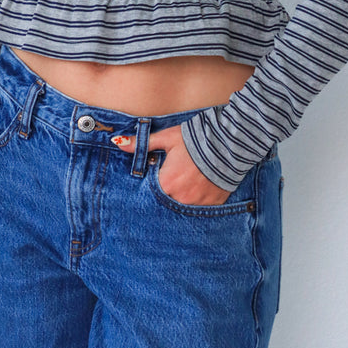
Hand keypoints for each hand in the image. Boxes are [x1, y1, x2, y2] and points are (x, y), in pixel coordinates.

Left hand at [112, 124, 230, 205]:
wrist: (229, 142)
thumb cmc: (195, 139)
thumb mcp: (167, 138)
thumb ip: (143, 144)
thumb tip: (118, 142)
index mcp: (166, 183)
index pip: (150, 193)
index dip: (153, 185)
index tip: (158, 178)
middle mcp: (180, 198)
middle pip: (166, 201)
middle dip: (168, 192)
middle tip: (175, 179)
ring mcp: (197, 204)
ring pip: (183, 206)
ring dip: (183, 197)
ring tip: (189, 182)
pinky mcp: (213, 204)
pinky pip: (200, 209)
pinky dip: (198, 200)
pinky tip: (201, 188)